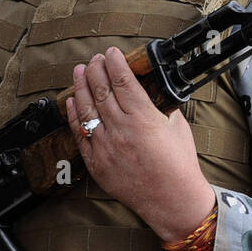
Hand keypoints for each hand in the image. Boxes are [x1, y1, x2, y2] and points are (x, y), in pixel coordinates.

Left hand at [66, 47, 216, 250]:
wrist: (172, 198)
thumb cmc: (179, 164)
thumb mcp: (177, 126)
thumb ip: (161, 106)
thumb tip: (151, 91)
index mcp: (143, 117)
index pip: (123, 80)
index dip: (114, 63)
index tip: (111, 52)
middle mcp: (121, 128)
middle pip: (102, 90)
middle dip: (96, 70)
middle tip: (94, 59)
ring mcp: (106, 145)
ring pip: (87, 109)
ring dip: (81, 86)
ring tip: (79, 71)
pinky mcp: (97, 162)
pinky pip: (81, 134)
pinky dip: (74, 115)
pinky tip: (72, 102)